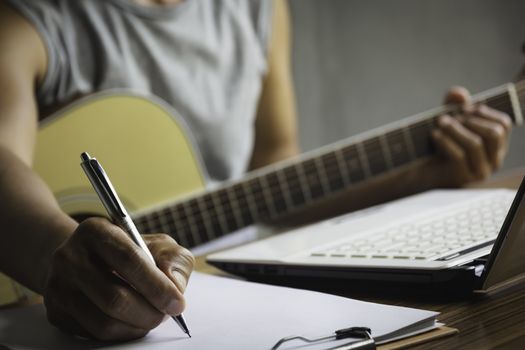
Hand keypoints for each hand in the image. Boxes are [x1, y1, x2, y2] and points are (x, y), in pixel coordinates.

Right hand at [43, 217, 193, 340]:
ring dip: (137, 326)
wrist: (86, 259)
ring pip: (104, 322)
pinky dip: (122, 333)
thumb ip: (174, 260)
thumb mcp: (157, 244)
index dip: (157, 286)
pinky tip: (133, 321)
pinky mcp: (56, 312)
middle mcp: (69, 256)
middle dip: (150, 312)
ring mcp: (58, 286)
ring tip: (152, 317)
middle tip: (166, 314)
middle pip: (115, 297)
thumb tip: (175, 286)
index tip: (177, 302)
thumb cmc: (128, 251)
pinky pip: (93, 334)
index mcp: (96, 231)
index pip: (129, 260)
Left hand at [428, 87, 511, 186]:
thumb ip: (454, 105)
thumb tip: (459, 94)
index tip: (464, 108)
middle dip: (470, 120)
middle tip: (448, 117)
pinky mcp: (463, 178)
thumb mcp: (449, 122)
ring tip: (440, 122)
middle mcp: (494, 160)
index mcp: (497, 146)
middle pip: (494, 133)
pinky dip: (446, 141)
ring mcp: (480, 171)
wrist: (424, 173)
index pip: (504, 124)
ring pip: (475, 144)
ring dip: (455, 128)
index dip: (484, 112)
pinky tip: (434, 134)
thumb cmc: (441, 146)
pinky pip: (459, 156)